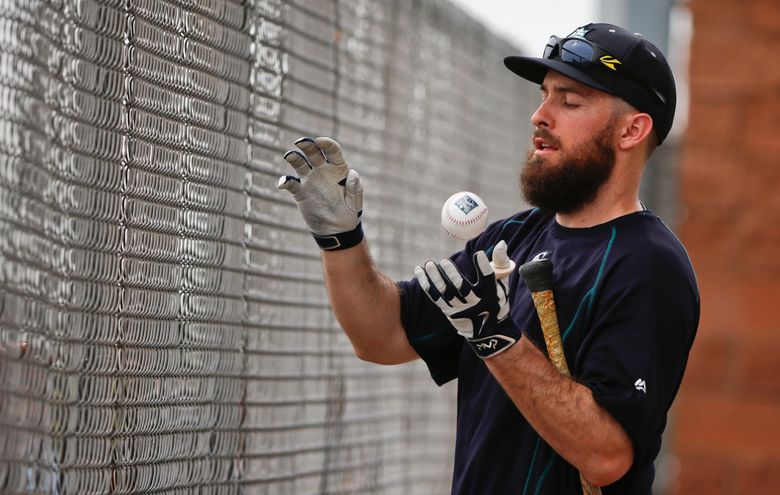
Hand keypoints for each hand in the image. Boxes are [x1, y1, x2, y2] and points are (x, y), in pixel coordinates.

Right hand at [279, 137, 363, 249]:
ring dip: (294, 157)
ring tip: (289, 156)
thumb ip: (355, 188)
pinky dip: (286, 181)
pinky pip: (291, 183)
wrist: (336, 230)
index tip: (320, 141)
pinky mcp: (300, 192)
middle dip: (307, 145)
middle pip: (314, 152)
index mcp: (339, 170)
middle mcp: (323, 171)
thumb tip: (352, 173)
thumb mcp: (355, 203)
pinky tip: (283, 183)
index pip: (332, 151)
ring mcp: (310, 180)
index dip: (326, 144)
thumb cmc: (349, 214)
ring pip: (300, 163)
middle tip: (301, 143)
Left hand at [414, 242, 519, 358]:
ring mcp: (459, 309)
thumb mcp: (502, 283)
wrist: (489, 331)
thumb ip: (501, 262)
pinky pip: (434, 297)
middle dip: (452, 276)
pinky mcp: (447, 311)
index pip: (488, 280)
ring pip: (445, 293)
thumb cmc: (496, 300)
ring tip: (429, 264)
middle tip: (444, 262)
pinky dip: (426, 283)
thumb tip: (500, 243)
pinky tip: (419, 270)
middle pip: (462, 290)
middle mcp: (475, 304)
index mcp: (491, 294)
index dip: (484, 267)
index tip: (479, 254)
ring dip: (435, 279)